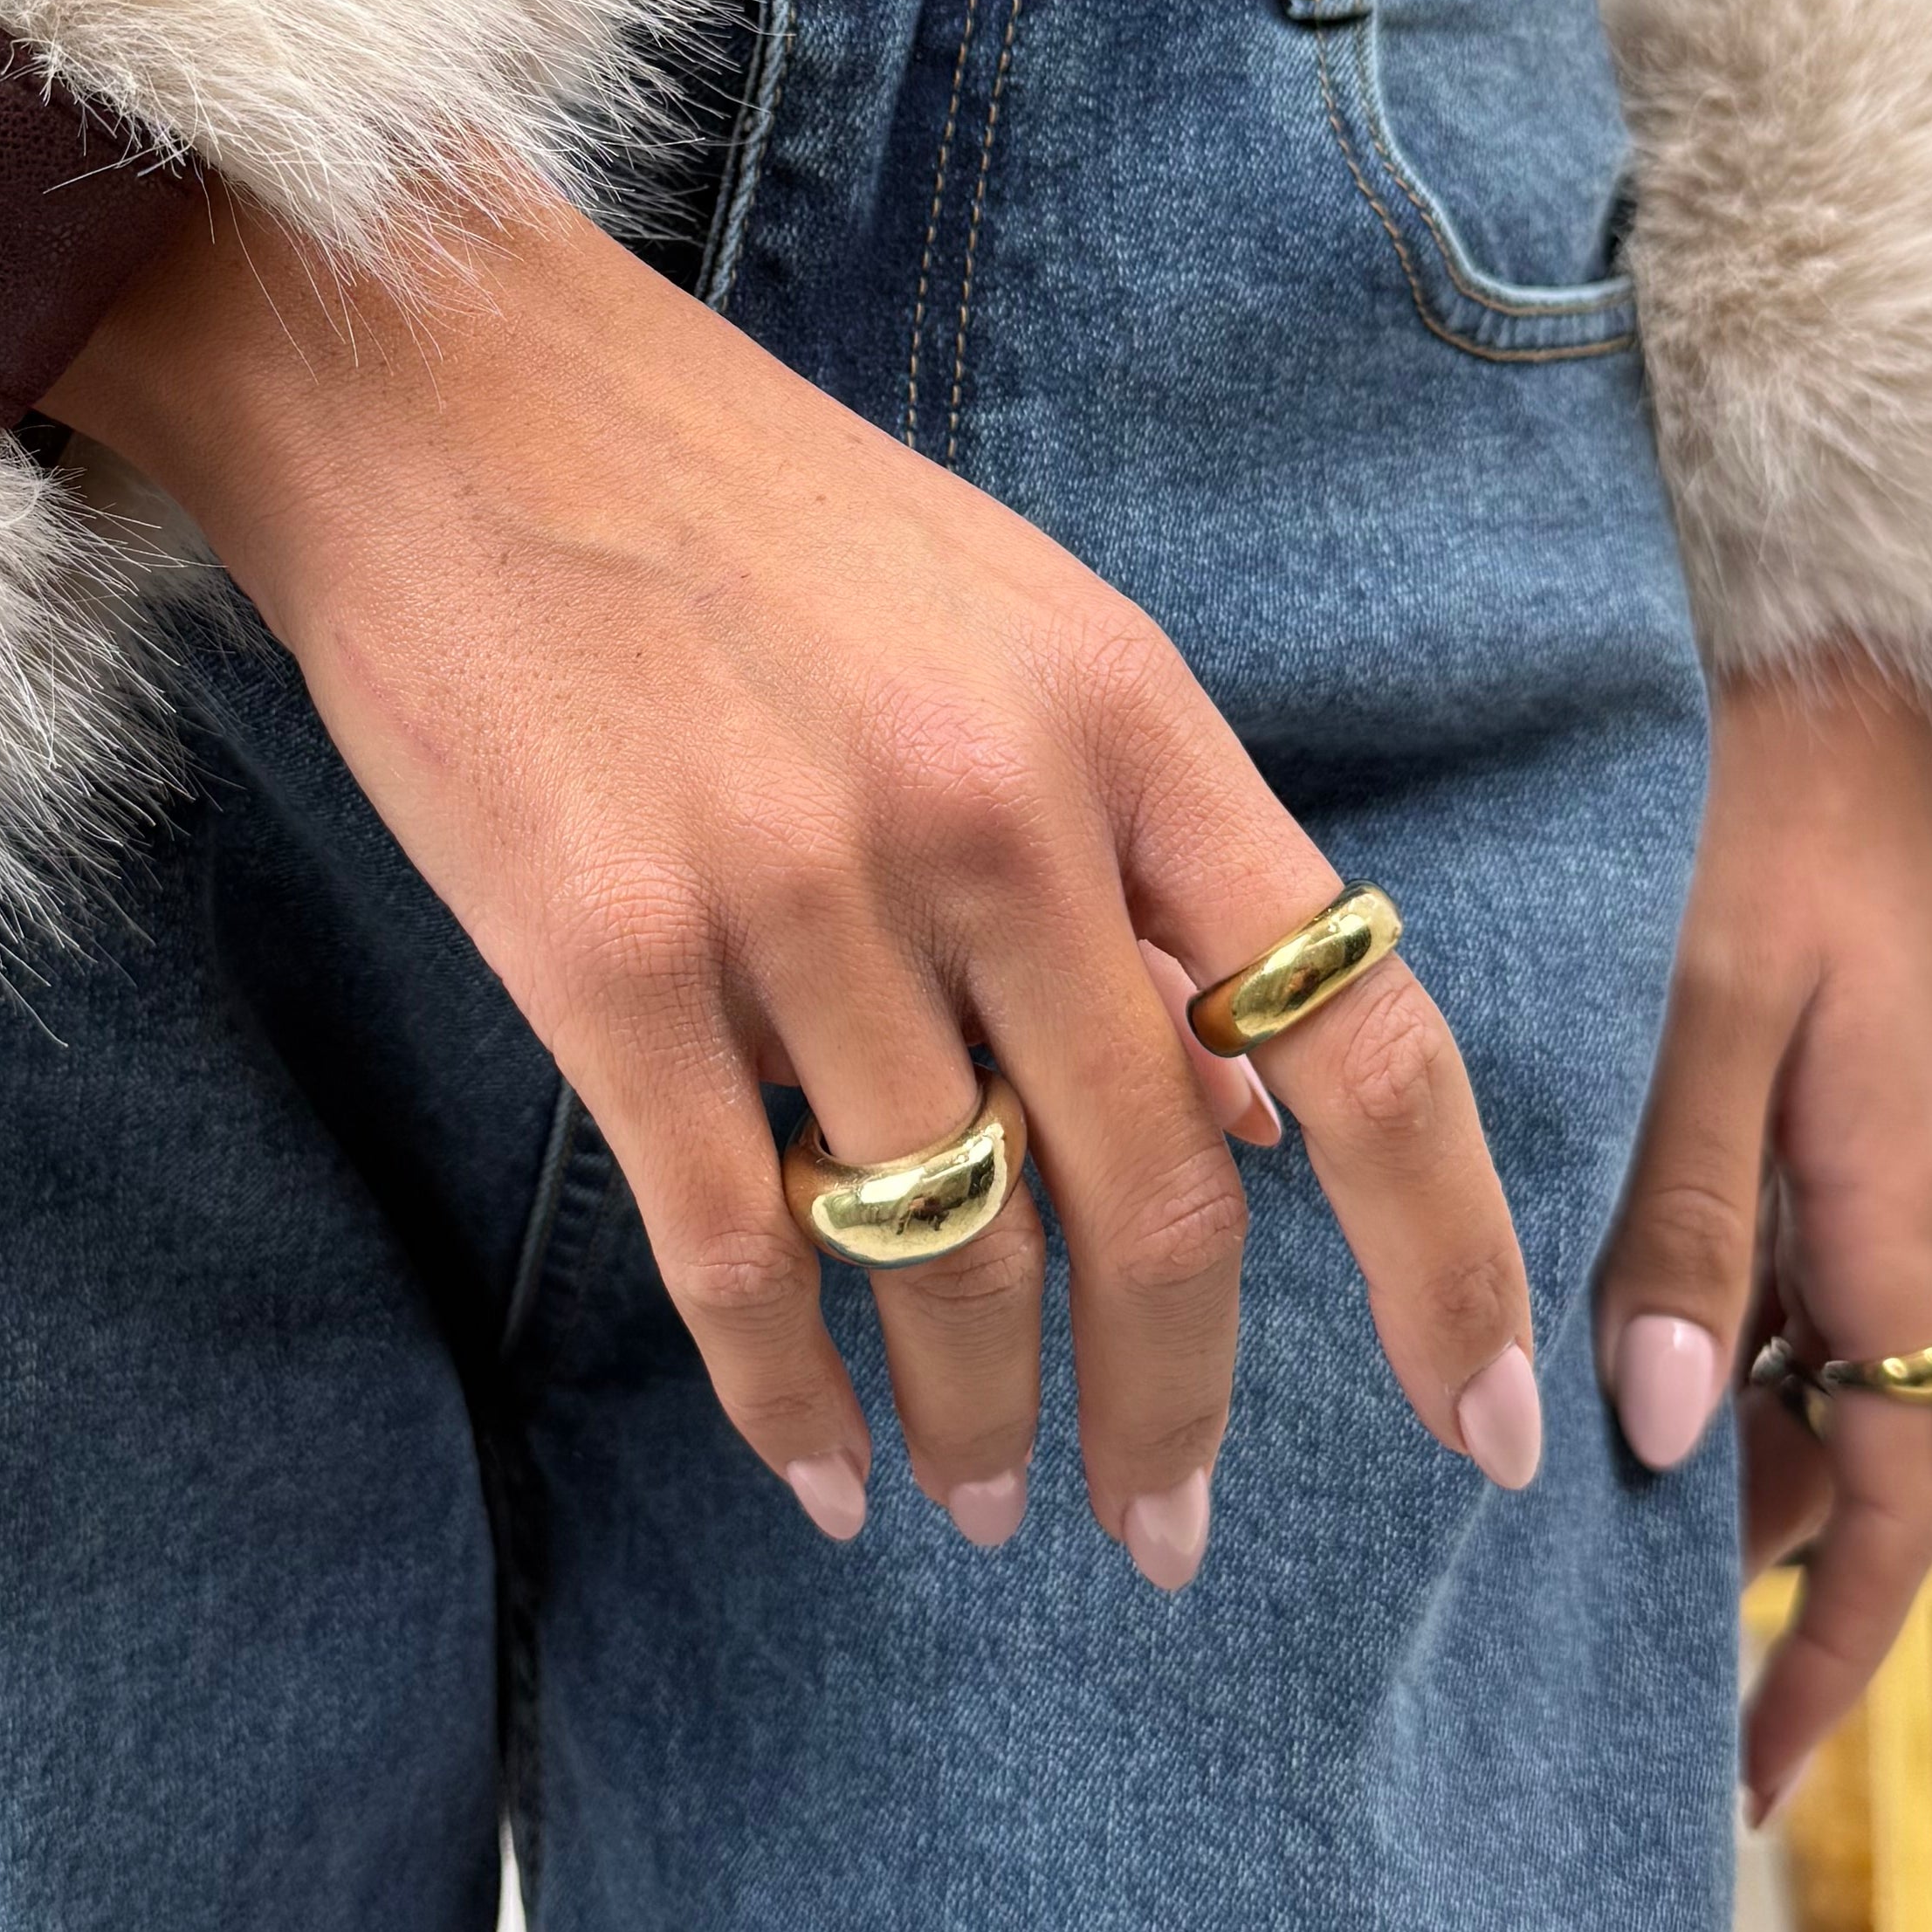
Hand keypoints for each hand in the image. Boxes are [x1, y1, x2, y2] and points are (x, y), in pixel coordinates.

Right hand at [50, 182, 1545, 1578]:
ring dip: (984, 1422)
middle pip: (1157, 1201)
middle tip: (1169, 1536)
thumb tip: (1251, 1121)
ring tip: (991, 1502)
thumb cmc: (745, 515)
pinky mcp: (601, 959)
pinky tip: (820, 1476)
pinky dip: (790, 1400)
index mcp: (1124, 716)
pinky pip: (736, 1251)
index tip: (1487, 1429)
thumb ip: (1142, 864)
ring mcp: (790, 889)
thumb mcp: (1014, 633)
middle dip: (1179, 1411)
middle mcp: (985, 811)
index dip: (1449, 1259)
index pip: (1361, 1035)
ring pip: (948, 1249)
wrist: (443, 395)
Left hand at [1591, 662, 1931, 1817]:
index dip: (1820, 1657)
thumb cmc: (1768, 801)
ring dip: (1659, 1440)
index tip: (1728, 1779)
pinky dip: (1640, 1318)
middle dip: (1704, 1565)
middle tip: (1529, 1653)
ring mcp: (1820, 1156)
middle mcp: (1866, 1214)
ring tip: (1483, 1516)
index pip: (1889, 1501)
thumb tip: (1662, 1432)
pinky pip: (1723, 1262)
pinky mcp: (1769, 1094)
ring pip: (1751, 1364)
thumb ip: (1682, 1206)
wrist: (1841, 643)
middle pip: (1806, 1455)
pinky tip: (1501, 1320)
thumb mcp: (1713, 1003)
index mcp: (1885, 1218)